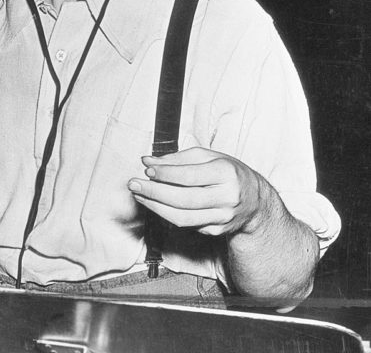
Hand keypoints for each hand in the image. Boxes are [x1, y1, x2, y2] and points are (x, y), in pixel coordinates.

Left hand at [128, 147, 267, 236]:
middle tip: (134, 184)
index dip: (165, 174)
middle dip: (154, 192)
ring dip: (155, 207)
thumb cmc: (228, 172)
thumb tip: (148, 161)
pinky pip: (186, 225)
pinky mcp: (216, 231)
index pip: (189, 175)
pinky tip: (156, 205)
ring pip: (182, 217)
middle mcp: (227, 197)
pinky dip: (167, 215)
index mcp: (226, 173)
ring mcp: (222, 217)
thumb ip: (177, 159)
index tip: (147, 169)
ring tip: (139, 196)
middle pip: (183, 199)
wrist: (255, 200)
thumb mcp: (208, 157)